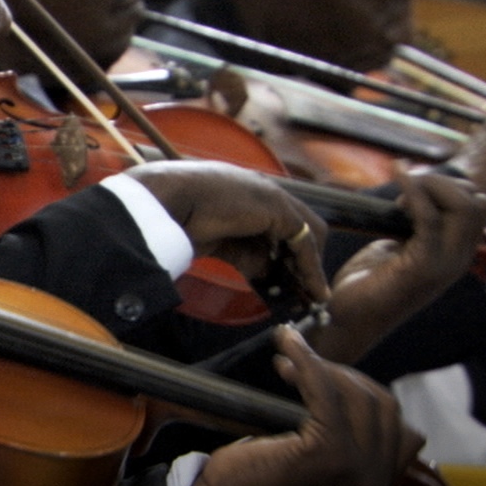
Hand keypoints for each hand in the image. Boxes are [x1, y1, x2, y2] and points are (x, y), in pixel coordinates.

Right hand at [126, 160, 329, 304]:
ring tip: (313, 294)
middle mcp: (265, 191)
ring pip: (308, 234)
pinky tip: (312, 289)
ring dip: (311, 266)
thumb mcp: (221, 240)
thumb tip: (267, 272)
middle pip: (301, 227)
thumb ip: (245, 253)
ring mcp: (274, 197)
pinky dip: (311, 268)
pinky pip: (305, 243)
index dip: (288, 252)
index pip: (281, 222)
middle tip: (306, 290)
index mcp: (247, 193)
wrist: (171, 200)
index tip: (291, 279)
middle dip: (305, 260)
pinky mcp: (280, 209)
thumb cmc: (181, 216)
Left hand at [181, 327, 420, 485]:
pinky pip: (326, 390)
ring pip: (357, 394)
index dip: (365, 393)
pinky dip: (307, 361)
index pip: (399, 426)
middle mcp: (375, 483)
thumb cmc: (258, 484)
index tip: (327, 377)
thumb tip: (355, 390)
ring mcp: (356, 470)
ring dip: (322, 366)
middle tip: (300, 365)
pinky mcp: (328, 453)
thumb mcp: (317, 470)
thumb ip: (346, 445)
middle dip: (343, 375)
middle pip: (381, 404)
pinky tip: (287, 346)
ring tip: (286, 363)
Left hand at [312, 169, 485, 362]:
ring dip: (431, 184)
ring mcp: (444, 264)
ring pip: (464, 207)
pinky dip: (414, 189)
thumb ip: (417, 226)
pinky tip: (398, 174)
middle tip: (409, 185)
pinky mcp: (422, 266)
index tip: (415, 188)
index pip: (479, 207)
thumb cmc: (368, 282)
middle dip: (443, 181)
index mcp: (456, 253)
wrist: (348, 319)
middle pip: (477, 203)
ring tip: (403, 189)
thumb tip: (418, 195)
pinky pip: (429, 216)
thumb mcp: (399, 246)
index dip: (451, 186)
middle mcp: (458, 259)